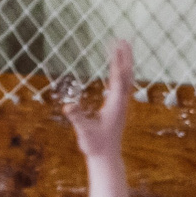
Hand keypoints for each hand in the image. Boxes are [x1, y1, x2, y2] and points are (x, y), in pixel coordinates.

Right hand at [63, 40, 133, 158]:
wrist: (106, 157)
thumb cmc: (95, 145)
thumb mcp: (84, 131)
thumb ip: (78, 118)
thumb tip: (68, 106)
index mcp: (115, 104)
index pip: (118, 78)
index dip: (117, 62)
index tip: (115, 47)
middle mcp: (121, 102)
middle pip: (126, 75)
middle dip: (125, 57)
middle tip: (123, 39)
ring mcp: (121, 104)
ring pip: (126, 79)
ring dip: (125, 62)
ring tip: (122, 48)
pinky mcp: (117, 107)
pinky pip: (122, 85)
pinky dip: (120, 72)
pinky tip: (117, 69)